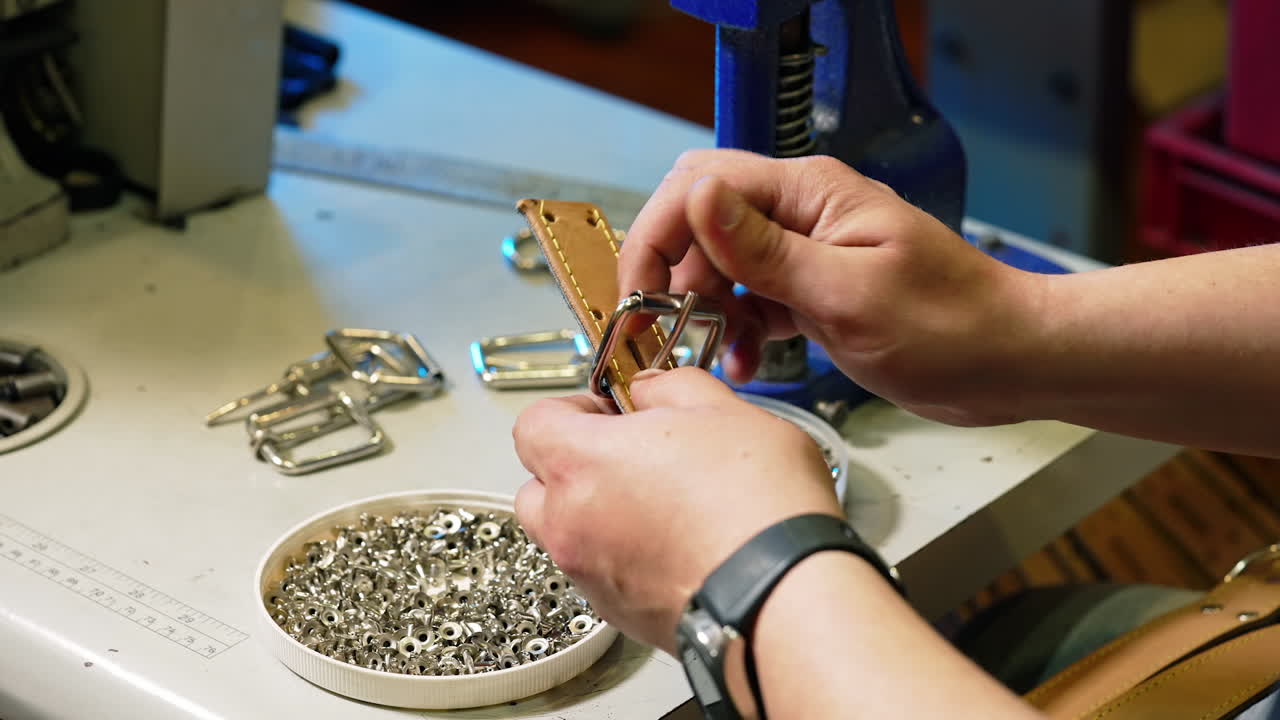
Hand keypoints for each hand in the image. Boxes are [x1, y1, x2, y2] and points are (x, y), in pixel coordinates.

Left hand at [511, 368, 839, 652]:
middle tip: (633, 454)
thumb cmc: (755, 506)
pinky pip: (604, 575)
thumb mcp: (722, 409)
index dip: (570, 409)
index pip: (532, 423)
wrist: (782, 595)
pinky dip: (626, 558)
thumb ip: (670, 386)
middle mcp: (570, 524)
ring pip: (569, 535)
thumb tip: (652, 390)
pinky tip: (680, 544)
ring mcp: (591, 576)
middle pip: (538, 486)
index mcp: (581, 462)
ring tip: (663, 503)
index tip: (609, 409)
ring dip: (599, 514)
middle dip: (576, 466)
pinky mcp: (620, 616)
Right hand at [620, 149, 1045, 425]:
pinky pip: (749, 298)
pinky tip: (741, 362)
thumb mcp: (849, 294)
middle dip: (670, 274)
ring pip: (719, 263)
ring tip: (706, 355)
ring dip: (701, 309)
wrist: (1009, 363)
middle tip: (662, 330)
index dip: (657, 238)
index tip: (639, 296)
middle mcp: (801, 213)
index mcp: (810, 193)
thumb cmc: (952, 327)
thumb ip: (765, 250)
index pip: (700, 186)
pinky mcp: (812, 290)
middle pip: (699, 222)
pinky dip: (734, 330)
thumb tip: (696, 197)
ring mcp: (805, 252)